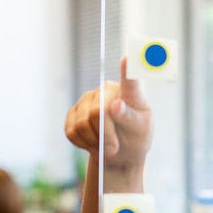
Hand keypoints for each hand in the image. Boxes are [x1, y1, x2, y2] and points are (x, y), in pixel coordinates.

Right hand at [64, 56, 151, 171]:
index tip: (129, 58)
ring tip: (106, 147)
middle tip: (114, 149)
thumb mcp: (141, 131)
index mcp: (129, 93)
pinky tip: (94, 144)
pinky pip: (72, 131)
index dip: (128, 69)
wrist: (119, 155)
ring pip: (82, 124)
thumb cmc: (135, 139)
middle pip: (98, 112)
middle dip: (106, 136)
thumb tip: (116, 104)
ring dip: (95, 142)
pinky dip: (83, 144)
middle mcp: (107, 91)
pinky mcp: (73, 113)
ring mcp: (87, 100)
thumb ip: (130, 119)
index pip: (129, 80)